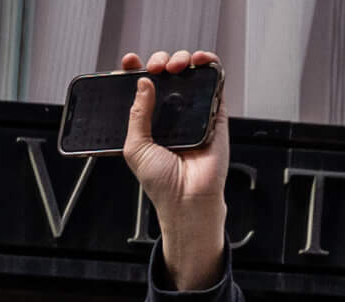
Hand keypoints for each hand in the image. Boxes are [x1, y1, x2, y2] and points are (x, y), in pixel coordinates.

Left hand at [121, 48, 228, 289]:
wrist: (187, 198)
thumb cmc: (161, 182)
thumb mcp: (135, 147)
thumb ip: (137, 115)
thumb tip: (141, 84)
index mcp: (149, 123)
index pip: (142, 90)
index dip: (135, 72)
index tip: (128, 61)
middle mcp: (171, 115)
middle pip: (166, 77)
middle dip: (159, 63)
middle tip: (155, 67)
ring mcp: (194, 112)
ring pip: (190, 74)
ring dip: (182, 60)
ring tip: (174, 66)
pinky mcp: (216, 112)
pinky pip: (215, 82)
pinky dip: (209, 65)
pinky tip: (199, 61)